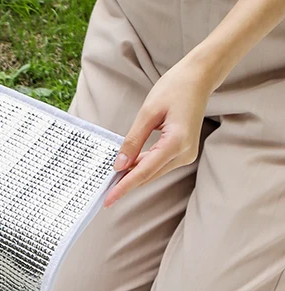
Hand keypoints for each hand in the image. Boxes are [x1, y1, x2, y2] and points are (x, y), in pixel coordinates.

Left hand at [104, 58, 213, 206]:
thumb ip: (133, 141)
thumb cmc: (175, 88)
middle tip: (104, 193)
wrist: (199, 78)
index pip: (144, 171)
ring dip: (133, 176)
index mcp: (177, 142)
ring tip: (112, 182)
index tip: (108, 200)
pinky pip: (158, 165)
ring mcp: (186, 154)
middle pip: (149, 175)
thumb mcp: (148, 112)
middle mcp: (185, 152)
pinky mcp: (184, 153)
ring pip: (153, 172)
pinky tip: (128, 168)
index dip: (124, 187)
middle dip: (126, 184)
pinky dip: (143, 167)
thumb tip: (119, 166)